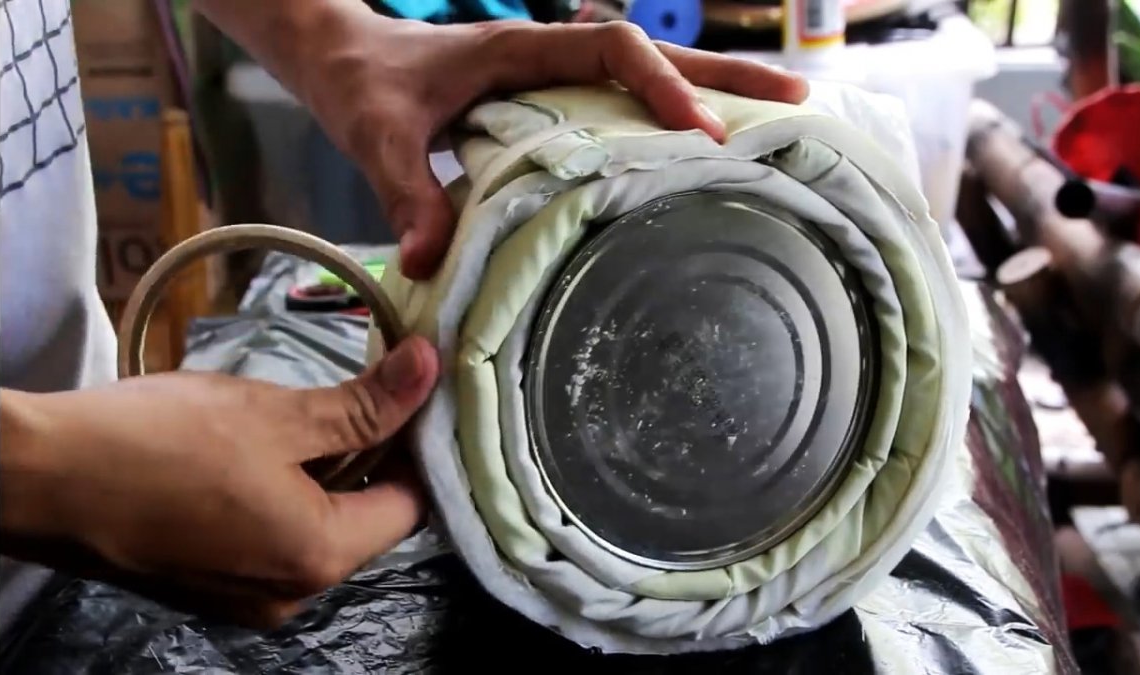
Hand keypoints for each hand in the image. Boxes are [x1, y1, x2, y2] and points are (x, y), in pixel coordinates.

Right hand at [0, 337, 438, 627]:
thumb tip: (429, 370)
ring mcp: (247, 596)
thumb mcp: (276, 414)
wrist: (39, 479)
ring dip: (327, 472)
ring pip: (319, 528)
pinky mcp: (210, 584)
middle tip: (364, 390)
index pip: (411, 506)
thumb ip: (363, 404)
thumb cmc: (158, 442)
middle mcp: (292, 593)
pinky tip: (262, 447)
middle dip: (373, 456)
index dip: (418, 445)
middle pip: (367, 521)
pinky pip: (273, 539)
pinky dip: (285, 494)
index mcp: (319, 558)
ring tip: (310, 411)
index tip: (410, 395)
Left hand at [295, 17, 809, 278]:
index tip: (701, 134)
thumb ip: (405, 191)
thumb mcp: (377, 136)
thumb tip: (429, 260)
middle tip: (796, 105)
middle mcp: (550, 56)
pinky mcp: (552, 103)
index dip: (662, 86)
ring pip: (649, 79)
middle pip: (656, 56)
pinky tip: (705, 157)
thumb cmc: (363, 84)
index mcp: (521, 49)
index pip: (612, 49)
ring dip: (713, 95)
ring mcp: (556, 78)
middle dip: (725, 79)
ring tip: (783, 122)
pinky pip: (623, 107)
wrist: (344, 60)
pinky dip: (670, 123)